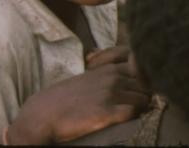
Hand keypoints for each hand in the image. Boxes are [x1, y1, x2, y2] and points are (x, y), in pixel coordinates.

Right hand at [6, 48, 149, 143]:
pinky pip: (132, 112)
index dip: (144, 81)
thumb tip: (126, 77)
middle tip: (137, 106)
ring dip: (140, 108)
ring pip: (144, 98)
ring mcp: (110, 94)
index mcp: (109, 69)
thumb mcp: (89, 78)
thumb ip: (107, 75)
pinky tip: (124, 120)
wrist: (42, 115)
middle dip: (144, 96)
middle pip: (146, 85)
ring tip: (131, 115)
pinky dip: (133, 117)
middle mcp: (113, 78)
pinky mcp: (106, 112)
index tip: (137, 91)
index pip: (142, 68)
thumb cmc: (64, 98)